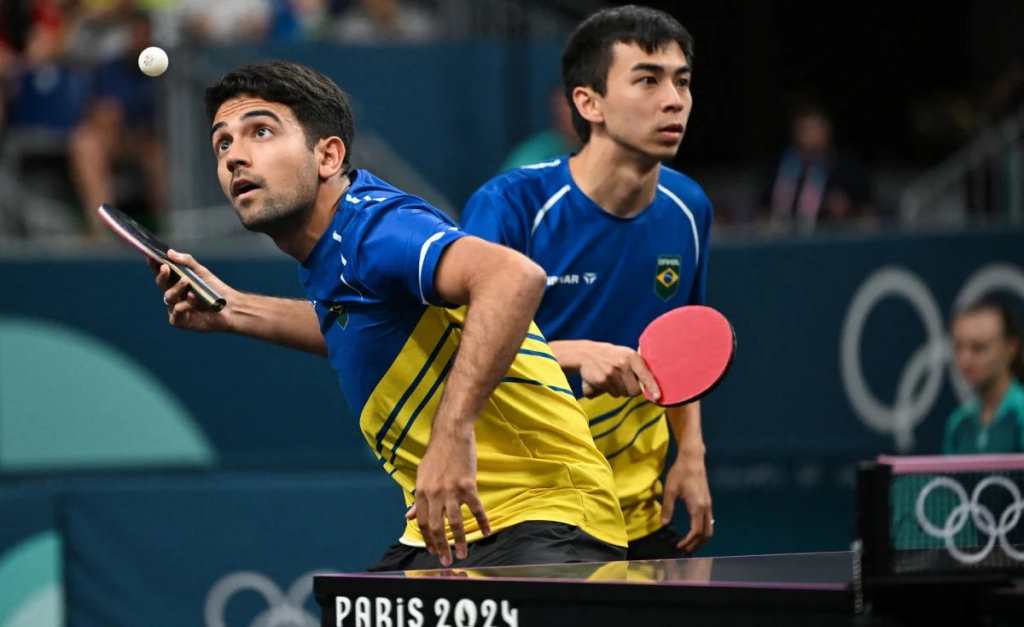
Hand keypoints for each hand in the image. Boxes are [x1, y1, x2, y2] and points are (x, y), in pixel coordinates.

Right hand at [150, 250, 235, 331]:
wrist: (231, 307)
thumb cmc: (216, 289)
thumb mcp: (202, 272)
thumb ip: (187, 262)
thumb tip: (170, 252)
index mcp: (176, 282)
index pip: (162, 272)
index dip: (154, 265)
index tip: (150, 256)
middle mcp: (174, 295)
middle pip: (161, 284)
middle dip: (161, 275)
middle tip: (165, 267)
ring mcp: (176, 308)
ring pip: (168, 297)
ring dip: (176, 288)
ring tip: (187, 281)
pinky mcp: (181, 321)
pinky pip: (176, 312)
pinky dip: (184, 304)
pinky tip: (194, 299)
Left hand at [414, 427, 489, 565]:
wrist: (451, 433)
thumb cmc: (436, 454)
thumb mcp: (422, 475)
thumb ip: (417, 498)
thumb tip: (408, 517)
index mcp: (421, 492)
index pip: (423, 522)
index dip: (427, 539)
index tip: (432, 551)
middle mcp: (434, 494)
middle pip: (437, 527)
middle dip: (441, 547)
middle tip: (446, 561)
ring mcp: (451, 490)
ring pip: (455, 523)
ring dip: (459, 542)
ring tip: (463, 554)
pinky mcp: (468, 486)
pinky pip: (476, 509)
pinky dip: (482, 522)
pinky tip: (486, 532)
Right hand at [577, 342, 660, 400]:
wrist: (586, 353)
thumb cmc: (611, 355)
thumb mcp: (626, 354)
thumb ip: (639, 367)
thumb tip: (651, 385)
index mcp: (631, 356)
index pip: (645, 375)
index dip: (652, 387)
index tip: (658, 397)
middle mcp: (622, 364)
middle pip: (634, 391)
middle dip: (632, 390)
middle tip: (626, 381)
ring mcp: (611, 373)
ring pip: (623, 394)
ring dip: (621, 390)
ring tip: (614, 378)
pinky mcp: (602, 380)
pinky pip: (613, 394)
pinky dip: (611, 390)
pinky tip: (606, 380)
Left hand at [661, 452, 712, 553]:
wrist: (693, 459)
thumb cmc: (680, 473)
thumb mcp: (670, 490)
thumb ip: (667, 508)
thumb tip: (663, 524)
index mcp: (697, 506)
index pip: (696, 531)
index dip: (688, 541)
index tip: (678, 546)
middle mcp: (706, 508)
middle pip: (707, 533)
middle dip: (697, 544)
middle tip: (684, 550)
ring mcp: (709, 505)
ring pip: (710, 528)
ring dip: (701, 539)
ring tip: (689, 544)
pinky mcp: (708, 501)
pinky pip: (709, 521)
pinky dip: (703, 530)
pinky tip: (693, 531)